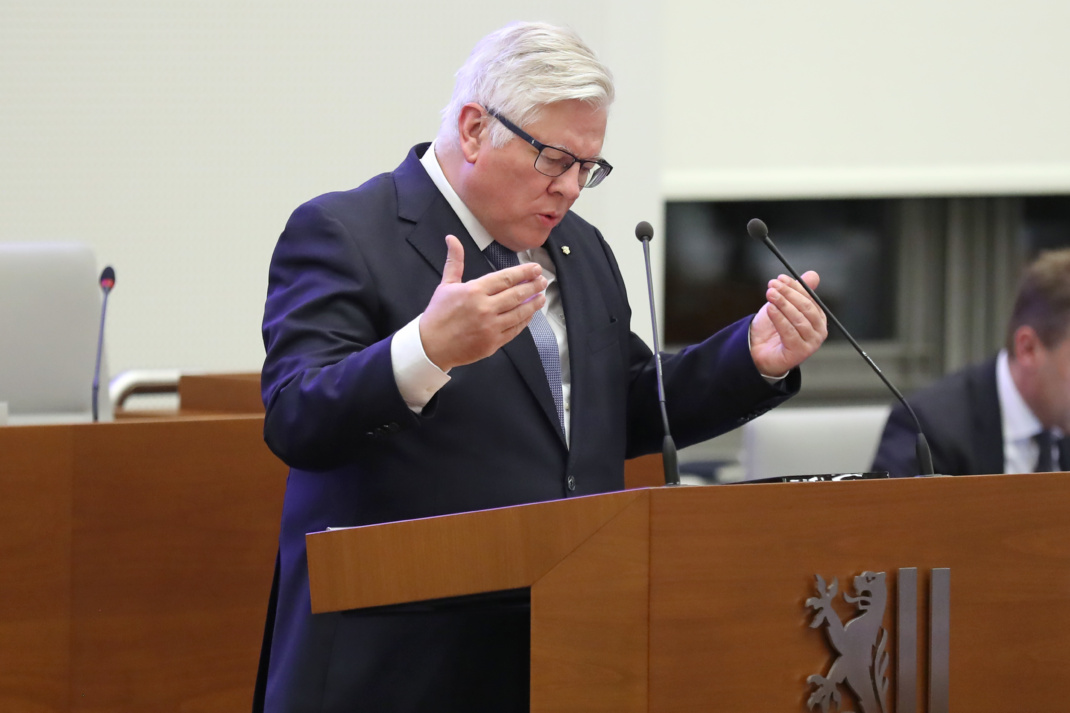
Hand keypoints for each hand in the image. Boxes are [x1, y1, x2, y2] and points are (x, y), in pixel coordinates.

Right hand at [420, 235, 547, 370]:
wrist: (430, 346)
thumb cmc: (438, 315)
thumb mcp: (446, 285)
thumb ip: (455, 261)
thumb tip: (452, 239)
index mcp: (474, 291)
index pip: (505, 278)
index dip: (524, 272)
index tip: (535, 268)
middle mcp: (485, 308)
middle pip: (516, 294)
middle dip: (533, 286)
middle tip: (543, 281)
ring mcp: (490, 327)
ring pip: (519, 313)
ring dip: (533, 304)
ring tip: (542, 297)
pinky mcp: (493, 342)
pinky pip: (514, 330)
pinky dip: (524, 321)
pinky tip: (529, 314)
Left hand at [749, 271, 827, 376]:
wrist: (759, 351)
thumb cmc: (773, 328)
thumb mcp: (784, 306)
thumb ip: (798, 291)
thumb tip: (813, 274)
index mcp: (818, 317)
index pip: (809, 298)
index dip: (795, 286)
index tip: (780, 278)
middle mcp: (819, 331)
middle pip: (805, 308)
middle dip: (788, 294)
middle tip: (773, 285)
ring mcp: (811, 343)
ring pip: (798, 319)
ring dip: (782, 305)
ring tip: (770, 295)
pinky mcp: (800, 352)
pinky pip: (789, 332)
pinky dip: (779, 319)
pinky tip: (770, 309)